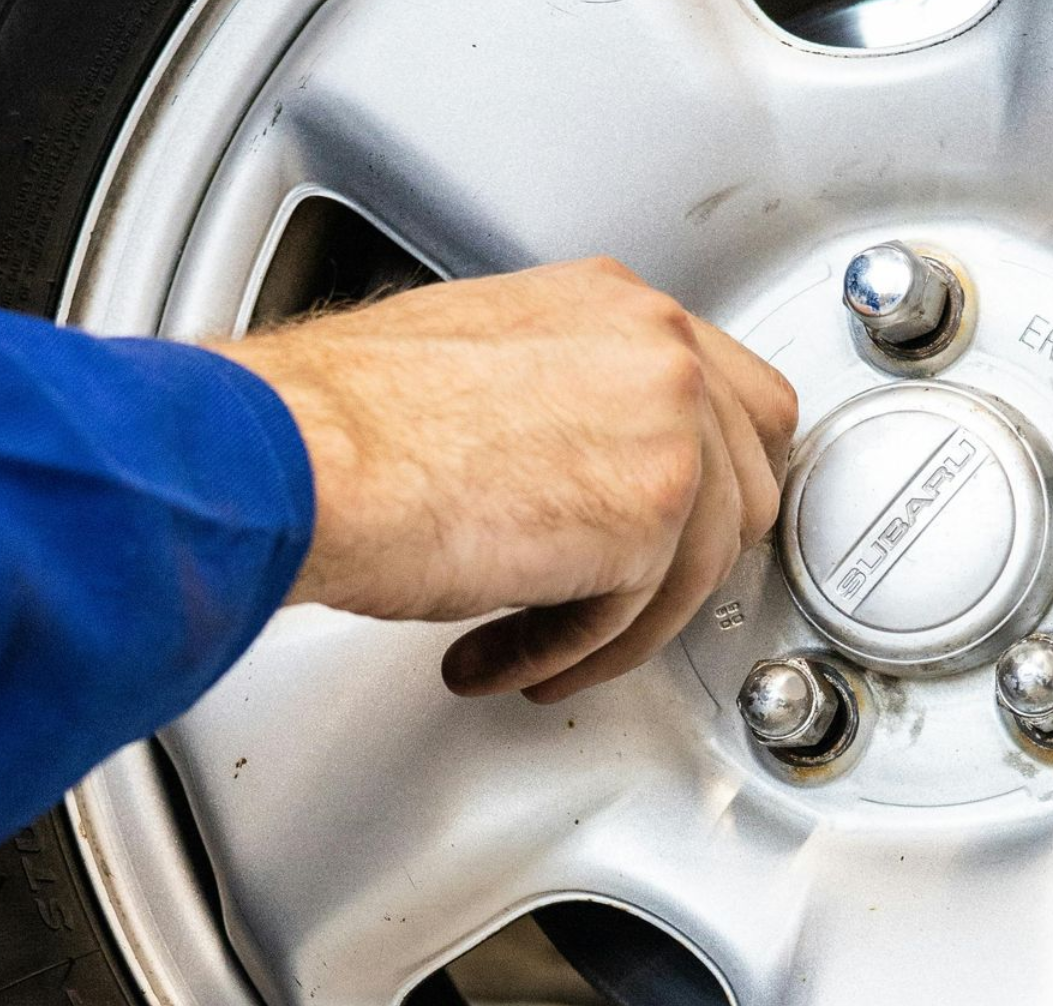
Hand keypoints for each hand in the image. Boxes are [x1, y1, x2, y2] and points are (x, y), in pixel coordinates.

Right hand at [211, 258, 796, 702]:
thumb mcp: (471, 369)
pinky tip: (512, 654)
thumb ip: (554, 405)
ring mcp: (668, 427)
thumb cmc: (342, 422)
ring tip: (539, 647)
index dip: (709, 473)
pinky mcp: (651, 515)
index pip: (728, 391)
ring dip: (619, 623)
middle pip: (749, 476)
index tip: (674, 523)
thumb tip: (566, 468)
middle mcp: (655, 349)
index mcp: (611, 304)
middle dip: (689, 556)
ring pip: (704, 560)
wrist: (303, 458)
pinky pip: (640, 614)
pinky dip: (574, 652)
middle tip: (629, 599)